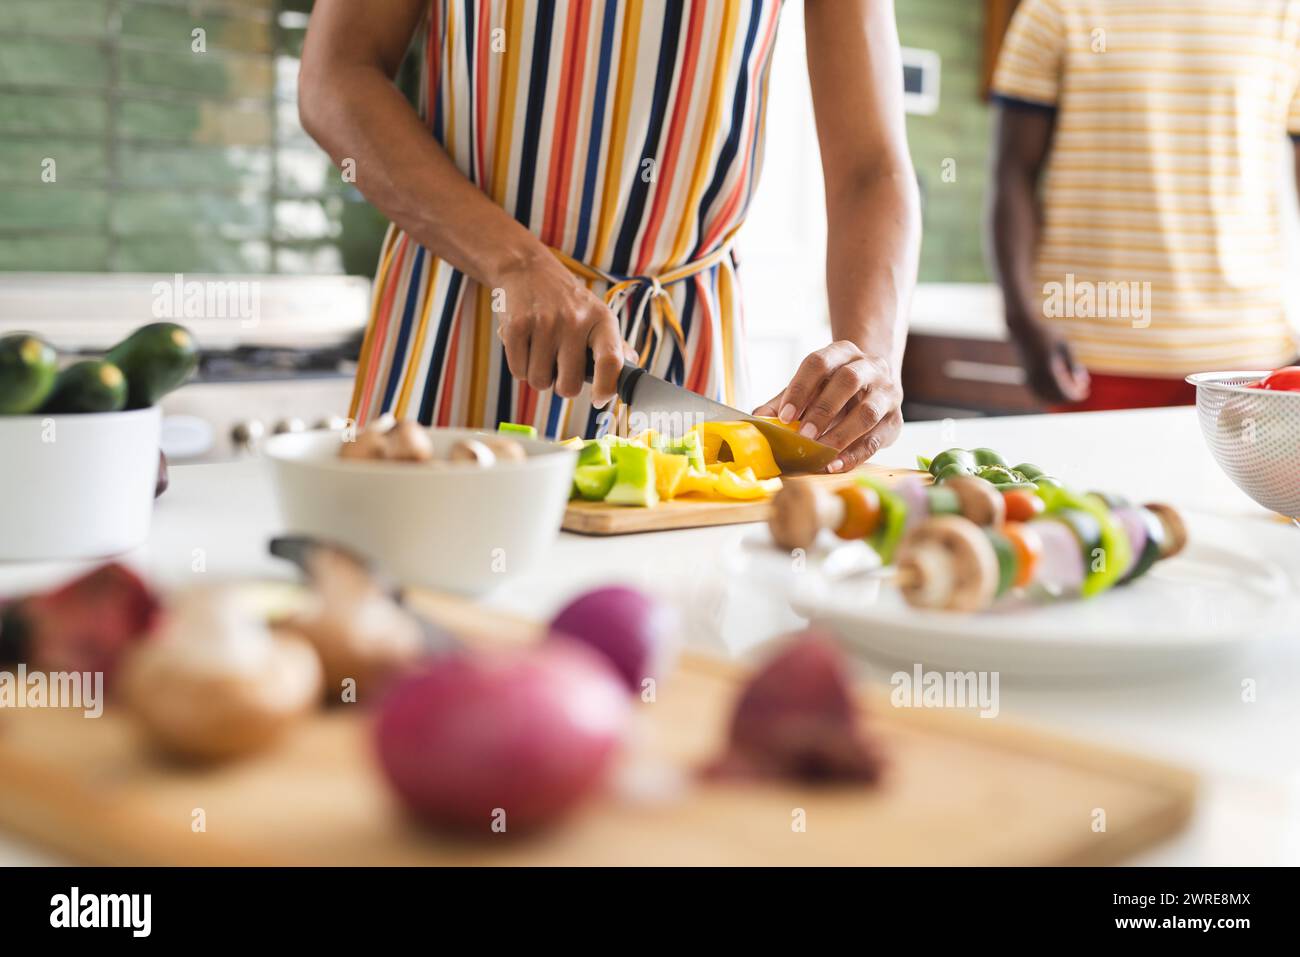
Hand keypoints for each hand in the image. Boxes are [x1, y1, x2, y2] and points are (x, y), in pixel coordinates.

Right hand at [492, 251, 632, 406]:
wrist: (528, 270)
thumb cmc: (567, 302)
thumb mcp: (596, 315)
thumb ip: (614, 347)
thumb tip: (630, 372)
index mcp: (601, 320)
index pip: (611, 361)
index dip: (606, 388)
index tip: (598, 399)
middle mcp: (575, 320)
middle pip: (568, 386)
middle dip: (561, 384)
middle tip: (559, 365)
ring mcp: (544, 323)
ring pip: (539, 382)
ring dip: (538, 375)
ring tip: (541, 350)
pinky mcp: (516, 326)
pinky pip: (517, 372)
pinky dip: (520, 366)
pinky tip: (525, 345)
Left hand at [753, 340, 902, 472]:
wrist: (874, 386)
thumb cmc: (834, 388)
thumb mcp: (810, 387)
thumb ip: (784, 400)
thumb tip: (757, 419)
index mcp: (842, 352)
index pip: (819, 362)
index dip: (800, 388)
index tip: (784, 416)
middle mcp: (870, 366)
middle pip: (848, 381)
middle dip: (823, 409)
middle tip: (803, 435)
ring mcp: (887, 392)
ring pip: (867, 411)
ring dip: (841, 435)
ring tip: (820, 453)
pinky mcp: (896, 420)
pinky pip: (876, 439)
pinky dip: (854, 454)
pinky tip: (836, 464)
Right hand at [1007, 313, 1089, 403]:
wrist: (1022, 327)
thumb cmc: (1047, 333)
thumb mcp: (1064, 347)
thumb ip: (1072, 366)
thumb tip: (1080, 382)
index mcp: (1048, 371)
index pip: (1065, 394)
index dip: (1077, 395)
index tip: (1086, 388)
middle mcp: (1036, 378)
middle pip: (1057, 399)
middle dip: (1070, 395)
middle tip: (1082, 384)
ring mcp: (1029, 379)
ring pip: (1046, 399)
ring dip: (1059, 395)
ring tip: (1071, 382)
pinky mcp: (1025, 377)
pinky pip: (1038, 394)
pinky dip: (1050, 394)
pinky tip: (1058, 384)